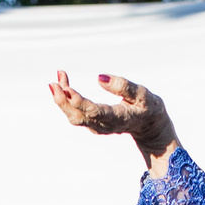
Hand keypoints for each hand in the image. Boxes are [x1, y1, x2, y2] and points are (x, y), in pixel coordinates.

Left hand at [49, 71, 177, 167]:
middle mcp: (104, 125)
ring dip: (62, 99)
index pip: (94, 112)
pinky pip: (75, 113)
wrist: (149, 126)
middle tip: (54, 83)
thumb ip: (124, 86)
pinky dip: (66, 98)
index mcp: (118, 118)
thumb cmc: (147, 107)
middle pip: (78, 117)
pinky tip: (62, 82)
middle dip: (63, 102)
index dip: (79, 102)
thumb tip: (99, 78)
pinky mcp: (92, 123)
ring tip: (58, 78)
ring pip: (74, 116)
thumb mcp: (143, 95)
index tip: (67, 89)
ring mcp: (97, 126)